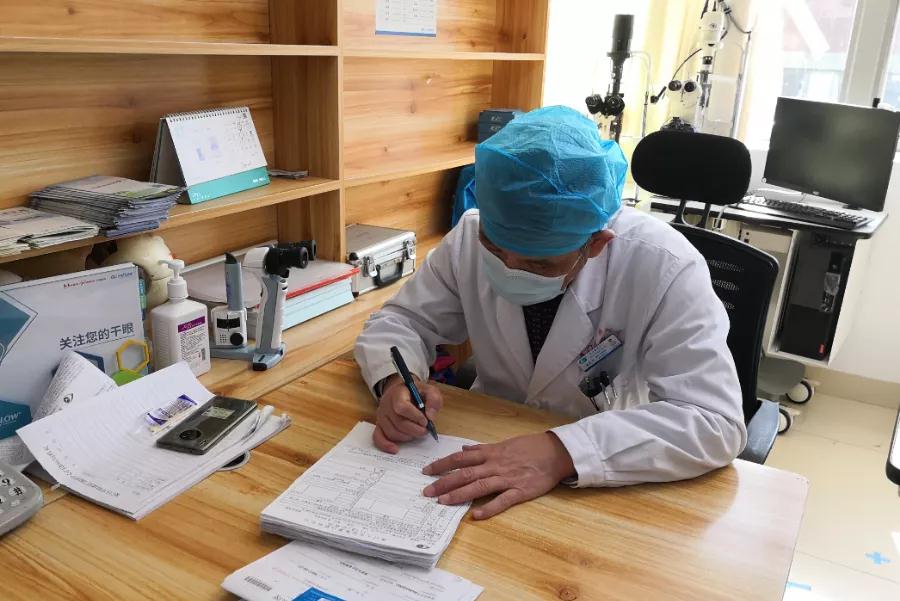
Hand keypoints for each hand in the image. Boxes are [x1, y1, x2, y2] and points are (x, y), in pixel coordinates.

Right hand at [373, 375, 443, 453]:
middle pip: (398, 422)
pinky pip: (378, 437)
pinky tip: (395, 449)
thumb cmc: (416, 393)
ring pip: (391, 432)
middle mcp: (386, 404)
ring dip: (407, 437)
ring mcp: (381, 416)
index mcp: (398, 393)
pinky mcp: (379, 425)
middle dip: (414, 430)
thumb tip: (430, 417)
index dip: (415, 416)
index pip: (402, 407)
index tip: (426, 421)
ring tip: (416, 433)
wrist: (402, 392)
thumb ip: (433, 400)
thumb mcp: (429, 390)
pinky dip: (385, 445)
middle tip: (425, 431)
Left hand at [421, 432, 575, 519]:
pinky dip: (489, 508)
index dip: (442, 464)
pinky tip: (476, 515)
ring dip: (459, 494)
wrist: (555, 452)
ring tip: (443, 502)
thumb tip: (464, 450)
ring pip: (479, 486)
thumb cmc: (530, 447)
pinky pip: (502, 501)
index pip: (460, 458)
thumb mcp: (504, 443)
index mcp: (491, 453)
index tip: (427, 471)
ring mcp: (507, 478)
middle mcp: (495, 465)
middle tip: (427, 492)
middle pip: (465, 473)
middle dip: (444, 482)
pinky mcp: (520, 491)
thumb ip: (483, 449)